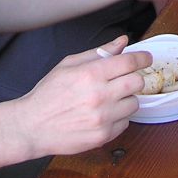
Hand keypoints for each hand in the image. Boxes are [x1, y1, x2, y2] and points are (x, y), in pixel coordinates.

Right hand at [14, 37, 148, 158]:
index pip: (129, 61)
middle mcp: (100, 96)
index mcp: (91, 74)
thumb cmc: (48, 93)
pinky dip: (118, 117)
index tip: (145, 58)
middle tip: (124, 79)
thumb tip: (123, 41)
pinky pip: (125, 123)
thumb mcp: (69, 64)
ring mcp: (102, 118)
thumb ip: (99, 52)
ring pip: (134, 103)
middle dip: (134, 78)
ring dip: (126, 99)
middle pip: (137, 82)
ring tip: (108, 99)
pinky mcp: (103, 136)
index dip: (142, 57)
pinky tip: (102, 114)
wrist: (31, 126)